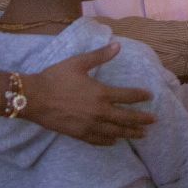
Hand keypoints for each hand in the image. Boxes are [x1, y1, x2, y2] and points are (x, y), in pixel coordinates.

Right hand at [25, 42, 155, 144]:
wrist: (34, 98)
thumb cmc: (56, 77)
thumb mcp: (78, 63)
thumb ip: (100, 56)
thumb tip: (118, 45)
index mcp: (101, 93)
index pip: (127, 96)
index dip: (140, 96)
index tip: (150, 97)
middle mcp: (99, 112)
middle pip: (126, 117)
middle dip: (142, 120)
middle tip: (153, 122)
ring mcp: (90, 125)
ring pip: (116, 132)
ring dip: (130, 133)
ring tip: (142, 135)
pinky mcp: (79, 134)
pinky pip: (99, 140)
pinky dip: (109, 141)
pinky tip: (115, 141)